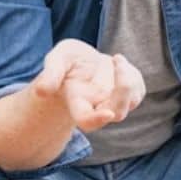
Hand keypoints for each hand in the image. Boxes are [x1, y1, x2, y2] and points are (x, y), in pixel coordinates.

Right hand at [30, 39, 145, 131]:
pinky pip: (138, 90)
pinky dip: (134, 75)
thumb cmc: (67, 62)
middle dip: (123, 88)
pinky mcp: (129, 95)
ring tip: (116, 59)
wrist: (82, 61)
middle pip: (117, 113)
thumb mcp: (57, 59)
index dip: (97, 120)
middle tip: (117, 59)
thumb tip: (42, 91)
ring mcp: (114, 103)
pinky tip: (120, 64)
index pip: (87, 120)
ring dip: (129, 79)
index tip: (107, 114)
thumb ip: (51, 73)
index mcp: (77, 102)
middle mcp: (97, 106)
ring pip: (131, 102)